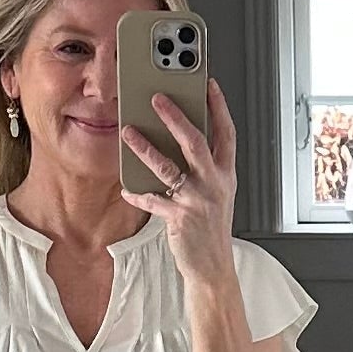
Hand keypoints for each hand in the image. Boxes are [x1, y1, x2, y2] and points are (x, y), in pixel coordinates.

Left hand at [120, 76, 236, 288]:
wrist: (213, 267)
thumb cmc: (211, 229)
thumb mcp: (217, 193)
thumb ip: (206, 167)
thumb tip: (182, 140)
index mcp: (225, 174)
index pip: (226, 133)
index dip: (218, 107)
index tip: (208, 84)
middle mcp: (213, 183)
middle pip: (195, 142)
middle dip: (176, 117)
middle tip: (158, 98)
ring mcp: (197, 200)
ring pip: (168, 167)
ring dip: (145, 148)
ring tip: (128, 132)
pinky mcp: (180, 217)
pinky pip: (153, 200)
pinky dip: (138, 194)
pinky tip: (127, 188)